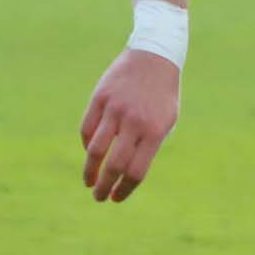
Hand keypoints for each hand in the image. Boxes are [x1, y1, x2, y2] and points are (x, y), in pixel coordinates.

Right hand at [79, 50, 178, 202]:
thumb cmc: (163, 94)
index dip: (124, 190)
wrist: (154, 55)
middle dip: (104, 187)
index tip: (116, 198)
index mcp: (155, 131)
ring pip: (95, 149)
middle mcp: (134, 122)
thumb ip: (150, 146)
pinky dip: (86, 145)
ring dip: (89, 171)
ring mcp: (115, 109)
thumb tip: (127, 173)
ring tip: (88, 182)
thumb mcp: (167, 120)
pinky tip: (89, 153)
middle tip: (99, 197)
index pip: (136, 171)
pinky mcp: (99, 98)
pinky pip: (87, 129)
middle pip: (114, 165)